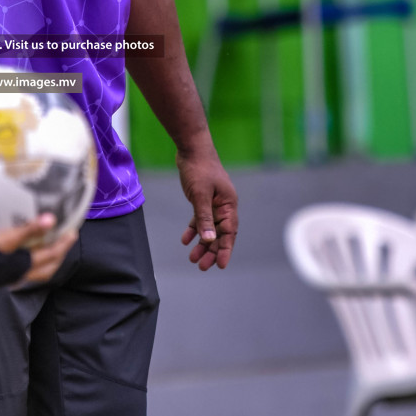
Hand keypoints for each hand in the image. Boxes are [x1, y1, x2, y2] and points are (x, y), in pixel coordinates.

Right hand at [0, 214, 77, 286]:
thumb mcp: (8, 238)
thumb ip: (30, 229)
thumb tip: (51, 219)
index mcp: (26, 265)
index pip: (52, 254)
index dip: (64, 243)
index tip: (73, 232)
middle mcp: (21, 274)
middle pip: (47, 268)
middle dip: (58, 256)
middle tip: (64, 242)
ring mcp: (11, 277)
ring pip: (35, 272)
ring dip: (44, 261)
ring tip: (46, 248)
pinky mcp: (0, 276)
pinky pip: (22, 271)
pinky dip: (28, 263)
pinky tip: (22, 255)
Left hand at [177, 145, 237, 270]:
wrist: (191, 149)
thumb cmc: (199, 169)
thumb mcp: (200, 195)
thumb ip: (204, 218)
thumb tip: (209, 240)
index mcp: (228, 205)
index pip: (229, 233)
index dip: (225, 250)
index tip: (221, 265)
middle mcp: (223, 206)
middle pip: (220, 234)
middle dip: (212, 251)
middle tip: (202, 266)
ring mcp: (213, 203)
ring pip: (209, 229)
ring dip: (202, 243)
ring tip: (192, 258)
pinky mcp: (202, 200)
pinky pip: (200, 219)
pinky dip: (193, 229)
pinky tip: (185, 240)